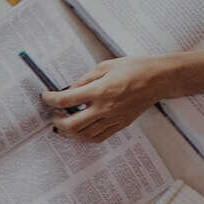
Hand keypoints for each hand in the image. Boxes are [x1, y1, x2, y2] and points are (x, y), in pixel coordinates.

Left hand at [42, 57, 174, 141]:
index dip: (51, 99)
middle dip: (57, 121)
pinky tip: (79, 131)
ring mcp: (114, 119)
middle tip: (52, 114)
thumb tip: (69, 89)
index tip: (45, 96)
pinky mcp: (121, 124)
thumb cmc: (133, 68)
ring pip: (85, 135)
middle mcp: (105, 108)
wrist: (158, 79)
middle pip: (72, 124)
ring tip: (62, 125)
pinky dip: (85, 137)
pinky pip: (99, 137)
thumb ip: (84, 79)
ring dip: (69, 132)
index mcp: (100, 90)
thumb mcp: (104, 66)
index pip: (67, 100)